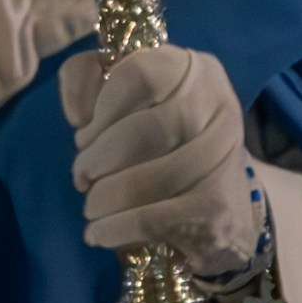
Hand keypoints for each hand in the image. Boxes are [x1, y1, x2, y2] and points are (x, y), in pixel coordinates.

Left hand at [61, 41, 269, 279]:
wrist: (224, 205)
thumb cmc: (162, 144)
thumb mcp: (126, 99)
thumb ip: (86, 78)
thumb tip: (77, 112)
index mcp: (194, 70)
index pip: (139, 74)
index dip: (101, 108)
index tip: (85, 135)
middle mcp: (218, 108)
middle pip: (139, 132)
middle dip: (96, 160)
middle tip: (82, 176)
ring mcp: (222, 160)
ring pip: (141, 181)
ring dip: (102, 199)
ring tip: (92, 206)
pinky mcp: (216, 207)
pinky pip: (148, 219)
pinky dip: (112, 229)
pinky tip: (99, 232)